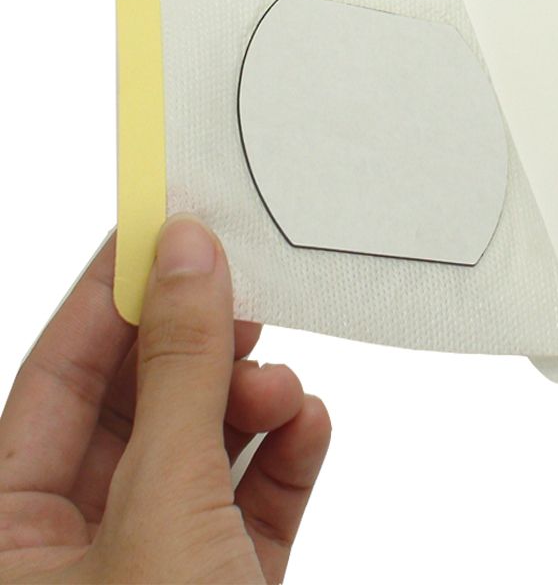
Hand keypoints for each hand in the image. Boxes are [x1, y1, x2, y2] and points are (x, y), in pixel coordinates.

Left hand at [0, 215, 330, 583]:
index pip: (58, 379)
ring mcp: (156, 566)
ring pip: (202, 447)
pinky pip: (252, 495)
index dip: (109, 296)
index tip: (160, 228)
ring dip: (252, 404)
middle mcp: (76, 551)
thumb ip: (180, 374)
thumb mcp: (164, 506)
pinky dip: (285, 454)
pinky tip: (308, 426)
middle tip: (240, 295)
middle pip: (138, 406)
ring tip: (282, 389)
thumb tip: (187, 257)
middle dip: (199, 351)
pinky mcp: (227, 578)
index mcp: (11, 539)